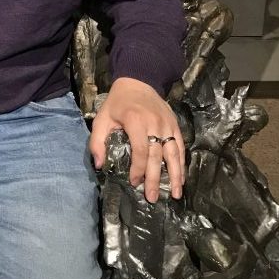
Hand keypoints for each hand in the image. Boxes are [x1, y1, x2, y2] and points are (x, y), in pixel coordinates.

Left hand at [89, 77, 185, 201]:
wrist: (138, 81)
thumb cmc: (117, 103)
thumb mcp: (101, 119)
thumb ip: (97, 141)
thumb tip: (99, 165)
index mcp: (136, 121)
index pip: (141, 151)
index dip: (138, 169)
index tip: (134, 183)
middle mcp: (155, 123)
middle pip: (157, 156)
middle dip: (156, 179)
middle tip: (153, 198)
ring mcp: (167, 124)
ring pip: (174, 153)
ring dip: (176, 175)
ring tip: (176, 194)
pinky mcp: (175, 124)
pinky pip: (180, 146)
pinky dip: (182, 163)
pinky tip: (181, 177)